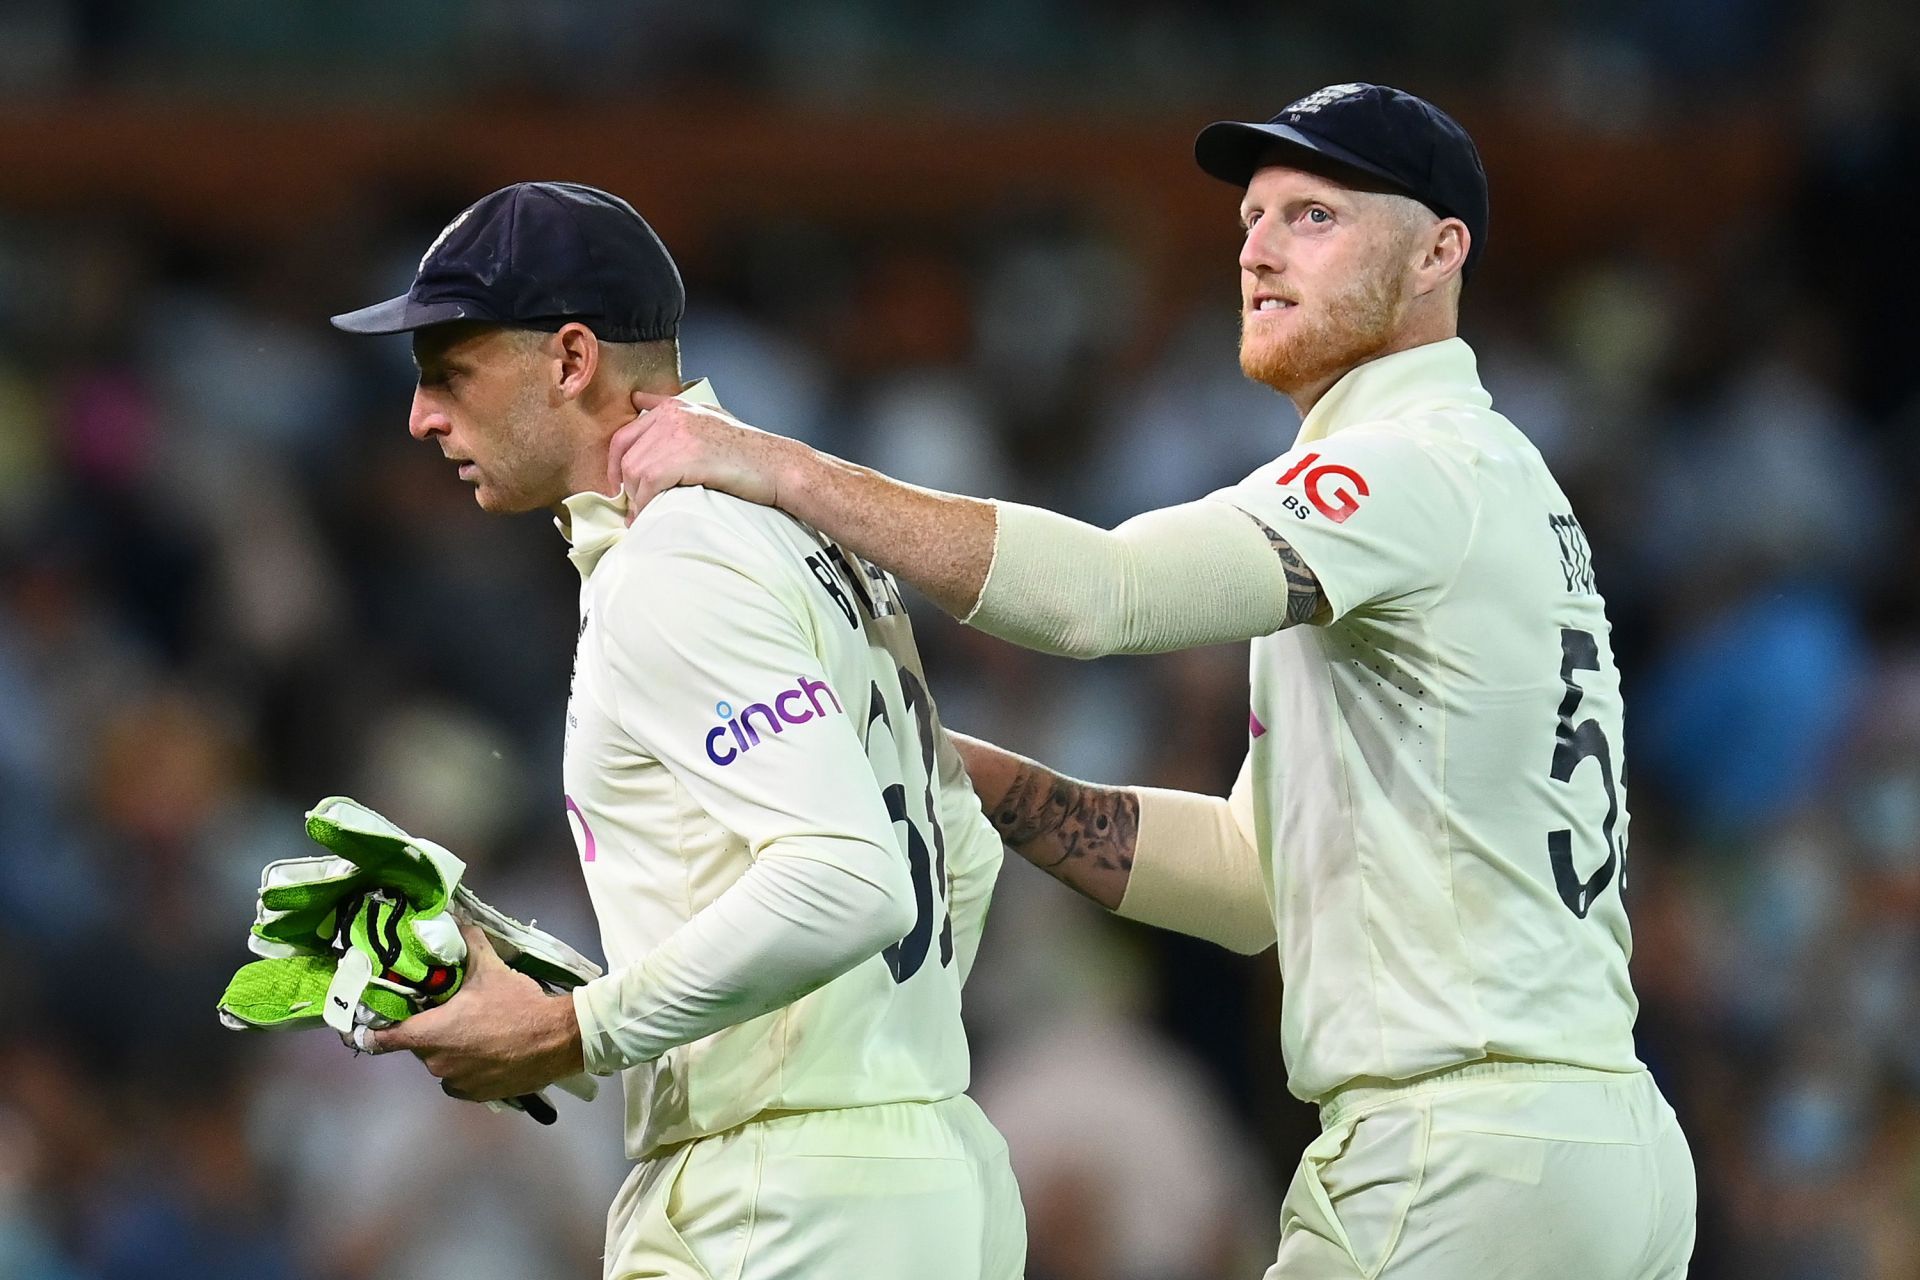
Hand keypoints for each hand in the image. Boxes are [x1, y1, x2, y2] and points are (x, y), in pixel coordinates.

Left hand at [365, 923, 584, 1101]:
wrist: (556, 1040)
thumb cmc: (516, 1005)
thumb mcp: (490, 969)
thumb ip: (468, 945)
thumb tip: (455, 919)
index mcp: (429, 1034)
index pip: (382, 1039)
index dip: (370, 1031)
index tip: (363, 1025)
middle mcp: (435, 1064)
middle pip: (419, 1045)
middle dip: (431, 1030)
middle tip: (453, 1012)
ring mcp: (455, 1083)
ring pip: (442, 1062)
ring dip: (451, 1049)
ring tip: (479, 1032)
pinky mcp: (476, 1096)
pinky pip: (460, 1080)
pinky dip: (468, 1068)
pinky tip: (489, 1053)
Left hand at [607, 391, 797, 523]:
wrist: (777, 466)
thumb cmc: (747, 451)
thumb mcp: (708, 417)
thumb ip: (673, 409)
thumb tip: (638, 399)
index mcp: (673, 407)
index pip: (625, 435)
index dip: (615, 465)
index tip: (620, 486)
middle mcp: (671, 416)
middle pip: (626, 456)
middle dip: (625, 486)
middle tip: (632, 507)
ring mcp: (678, 435)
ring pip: (634, 472)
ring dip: (636, 499)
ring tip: (643, 515)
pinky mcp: (685, 457)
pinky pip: (649, 485)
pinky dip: (645, 505)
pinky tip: (650, 516)